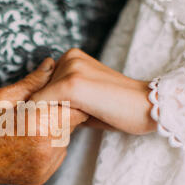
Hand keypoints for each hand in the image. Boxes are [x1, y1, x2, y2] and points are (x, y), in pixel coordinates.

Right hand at [0, 58, 88, 184]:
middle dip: (60, 111)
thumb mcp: (2, 97)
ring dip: (54, 129)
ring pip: (65, 138)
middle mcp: (46, 148)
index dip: (65, 95)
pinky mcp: (42, 176)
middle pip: (72, 122)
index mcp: (37, 123)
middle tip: (35, 108)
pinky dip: (48, 145)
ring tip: (27, 126)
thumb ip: (33, 82)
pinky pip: (56, 154)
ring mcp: (45, 166)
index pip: (74, 104)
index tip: (53, 91)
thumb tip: (52, 64)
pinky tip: (26, 141)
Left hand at [31, 49, 156, 134]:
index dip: (41, 106)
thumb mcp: (85, 100)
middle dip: (44, 111)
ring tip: (74, 123)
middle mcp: (69, 57)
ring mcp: (69, 69)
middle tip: (66, 125)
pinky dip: (41, 119)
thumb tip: (38, 111)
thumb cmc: (118, 109)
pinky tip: (58, 127)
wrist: (147, 107)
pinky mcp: (71, 84)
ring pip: (37, 100)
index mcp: (72, 57)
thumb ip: (63, 100)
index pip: (41, 85)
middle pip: (37, 92)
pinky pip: (40, 104)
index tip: (43, 122)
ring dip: (46, 116)